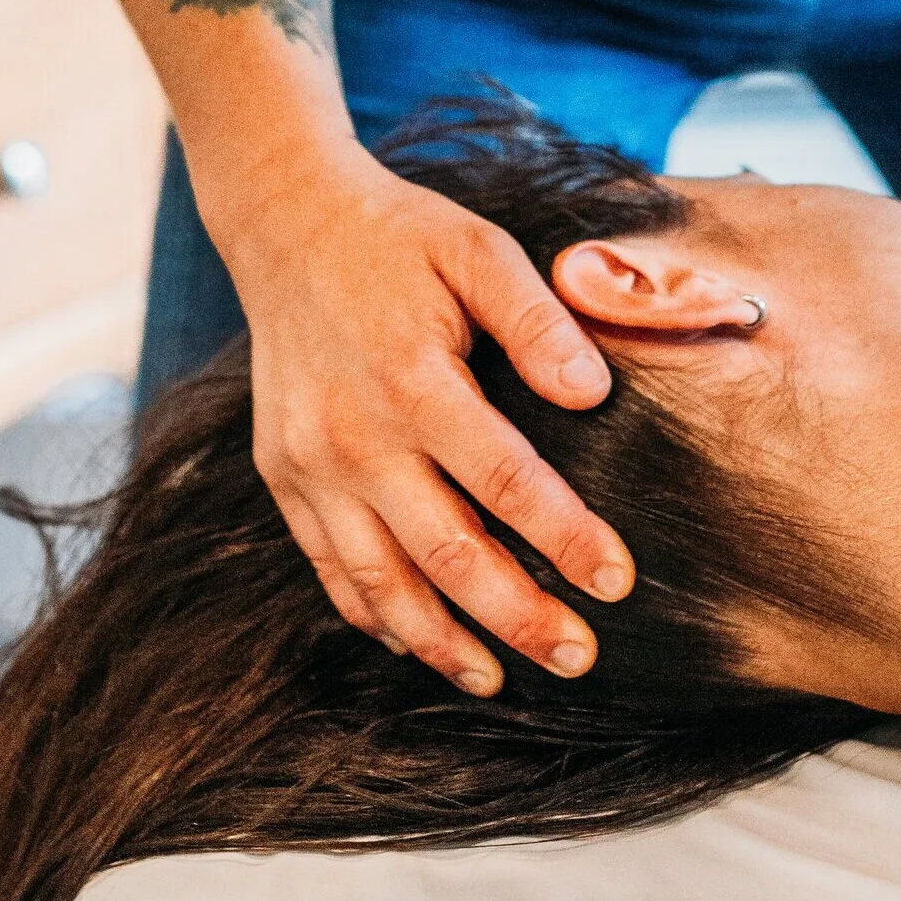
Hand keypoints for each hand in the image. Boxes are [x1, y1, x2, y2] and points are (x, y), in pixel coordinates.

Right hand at [220, 139, 633, 690]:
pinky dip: (373, 614)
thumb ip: (538, 320)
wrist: (284, 222)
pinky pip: (328, 567)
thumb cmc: (401, 237)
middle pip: (446, 554)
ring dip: (440, 641)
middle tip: (577, 657)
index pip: (506, 482)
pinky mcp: (283, 478)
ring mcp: (309, 466)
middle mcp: (353, 436)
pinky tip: (417, 642)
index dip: (565, 539)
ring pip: (379, 582)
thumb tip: (592, 392)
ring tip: (497, 679)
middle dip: (515, 617)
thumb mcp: (479, 250)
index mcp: (412, 380)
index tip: (617, 583)